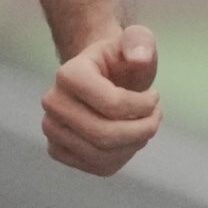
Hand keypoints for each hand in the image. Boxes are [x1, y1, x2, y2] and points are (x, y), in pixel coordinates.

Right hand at [43, 25, 160, 175]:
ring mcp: (52, 129)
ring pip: (101, 155)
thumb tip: (139, 58)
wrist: (103, 75)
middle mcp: (53, 103)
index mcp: (69, 74)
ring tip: (145, 125)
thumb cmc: (122, 59)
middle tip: (156, 116)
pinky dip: (122, 157)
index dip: (144, 105)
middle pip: (104, 135)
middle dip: (143, 130)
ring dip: (135, 144)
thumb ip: (141, 42)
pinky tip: (128, 139)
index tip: (155, 96)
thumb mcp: (137, 40)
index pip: (112, 104)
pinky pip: (97, 167)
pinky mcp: (58, 150)